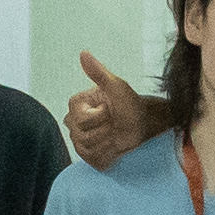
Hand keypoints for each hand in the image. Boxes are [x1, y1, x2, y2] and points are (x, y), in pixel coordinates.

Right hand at [65, 52, 153, 168]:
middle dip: (106, 131)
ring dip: (109, 143)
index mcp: (75, 105)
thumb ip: (99, 72)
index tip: (110, 109)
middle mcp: (72, 123)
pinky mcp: (89, 157)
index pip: (82, 120)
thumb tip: (83, 53)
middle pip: (83, 138)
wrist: (142, 123)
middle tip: (115, 122)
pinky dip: (109, 155)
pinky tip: (115, 146)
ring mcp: (79, 141)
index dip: (101, 117)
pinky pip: (94, 161)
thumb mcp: (117, 86)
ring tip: (116, 134)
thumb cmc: (130, 103)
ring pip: (88, 151)